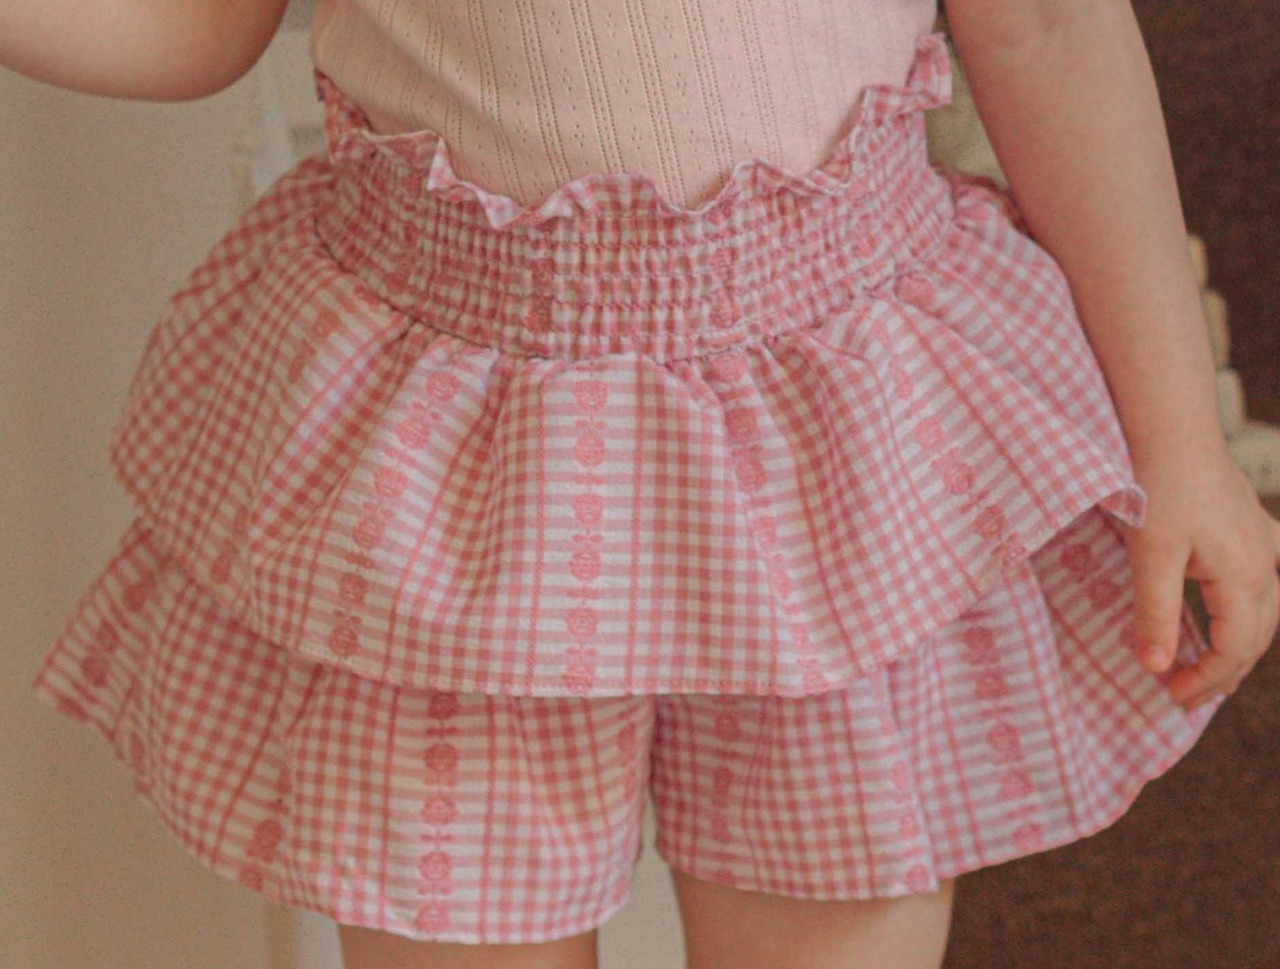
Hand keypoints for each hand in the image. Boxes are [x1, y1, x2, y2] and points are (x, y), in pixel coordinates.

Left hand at [1122, 445, 1279, 711]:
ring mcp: (1264, 542)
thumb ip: (1155, 614)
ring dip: (1239, 645)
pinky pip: (1265, 578)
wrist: (1173, 430)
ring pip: (1265, 611)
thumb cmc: (1160, 488)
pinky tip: (1241, 606)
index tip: (1169, 695)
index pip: (1235, 649)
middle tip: (1184, 696)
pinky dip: (1250, 607)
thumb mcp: (1151, 555)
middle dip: (1222, 672)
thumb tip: (1157, 667)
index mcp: (1245, 577)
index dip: (1205, 679)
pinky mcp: (1252, 526)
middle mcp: (1265, 563)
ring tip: (1209, 668)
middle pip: (1255, 637)